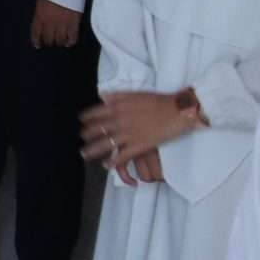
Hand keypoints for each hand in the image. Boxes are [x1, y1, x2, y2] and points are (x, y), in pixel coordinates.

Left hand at [30, 0, 82, 47]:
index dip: (36, 41)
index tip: (37, 45)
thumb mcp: (41, 1)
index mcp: (39, 16)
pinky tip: (69, 43)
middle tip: (51, 43)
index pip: (36, 33)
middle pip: (48, 39)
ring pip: (60, 40)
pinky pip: (72, 37)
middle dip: (48, 42)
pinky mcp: (74, 23)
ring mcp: (62, 24)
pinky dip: (70, 42)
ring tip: (60, 43)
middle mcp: (50, 23)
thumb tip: (40, 22)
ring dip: (59, 43)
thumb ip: (40, 13)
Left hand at [82, 92, 197, 177]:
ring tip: (85, 154)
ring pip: (105, 144)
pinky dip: (112, 162)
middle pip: (97, 130)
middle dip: (87, 136)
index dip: (86, 118)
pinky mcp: (139, 146)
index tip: (81, 121)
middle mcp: (119, 121)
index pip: (95, 113)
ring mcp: (128, 134)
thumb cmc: (158, 100)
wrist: (177, 111)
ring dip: (93, 150)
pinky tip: (106, 165)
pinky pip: (122, 156)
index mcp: (117, 107)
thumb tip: (103, 96)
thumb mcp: (134, 94)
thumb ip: (117, 96)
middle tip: (81, 139)